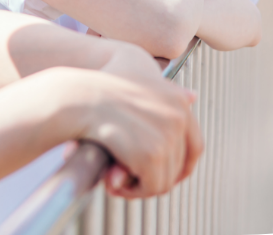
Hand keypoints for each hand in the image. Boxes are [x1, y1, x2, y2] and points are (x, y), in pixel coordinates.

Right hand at [65, 44, 202, 197]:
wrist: (77, 98)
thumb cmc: (100, 90)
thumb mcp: (139, 81)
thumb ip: (168, 93)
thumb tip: (193, 96)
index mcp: (178, 100)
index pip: (195, 145)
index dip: (179, 166)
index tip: (160, 174)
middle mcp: (179, 116)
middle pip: (180, 167)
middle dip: (155, 177)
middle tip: (128, 177)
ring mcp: (168, 135)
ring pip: (164, 181)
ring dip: (140, 185)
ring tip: (115, 178)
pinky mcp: (152, 154)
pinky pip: (151, 187)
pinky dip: (132, 191)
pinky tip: (112, 180)